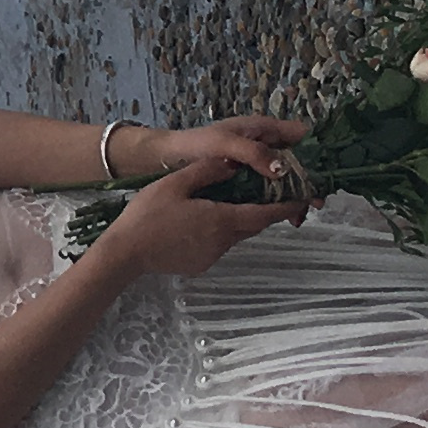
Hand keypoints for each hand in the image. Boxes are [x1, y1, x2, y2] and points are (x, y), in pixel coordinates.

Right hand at [92, 154, 307, 280]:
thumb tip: (233, 162)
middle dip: (263, 210)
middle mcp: (223, 241)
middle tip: (268, 193)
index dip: (285, 206)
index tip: (302, 198)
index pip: (264, 214)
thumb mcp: (175, 184)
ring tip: (228, 201)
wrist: (126, 252)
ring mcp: (212, 256)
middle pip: (252, 224)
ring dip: (239, 219)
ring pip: (235, 234)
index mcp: (221, 220)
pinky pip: (219, 244)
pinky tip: (200, 221)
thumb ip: (207, 172)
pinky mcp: (201, 264)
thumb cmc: (148, 215)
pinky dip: (221, 230)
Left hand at [141, 115, 308, 205]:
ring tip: (298, 217)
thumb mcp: (225, 145)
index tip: (326, 175)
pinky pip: (271, 188)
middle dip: (309, 181)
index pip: (300, 134)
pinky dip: (279, 201)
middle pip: (298, 160)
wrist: (168, 159)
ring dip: (296, 195)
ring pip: (287, 177)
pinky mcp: (248, 178)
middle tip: (314, 205)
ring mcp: (257, 161)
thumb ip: (253, 153)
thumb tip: (284, 169)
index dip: (317, 151)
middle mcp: (264, 143)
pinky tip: (282, 216)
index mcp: (262, 128)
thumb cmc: (195, 145)